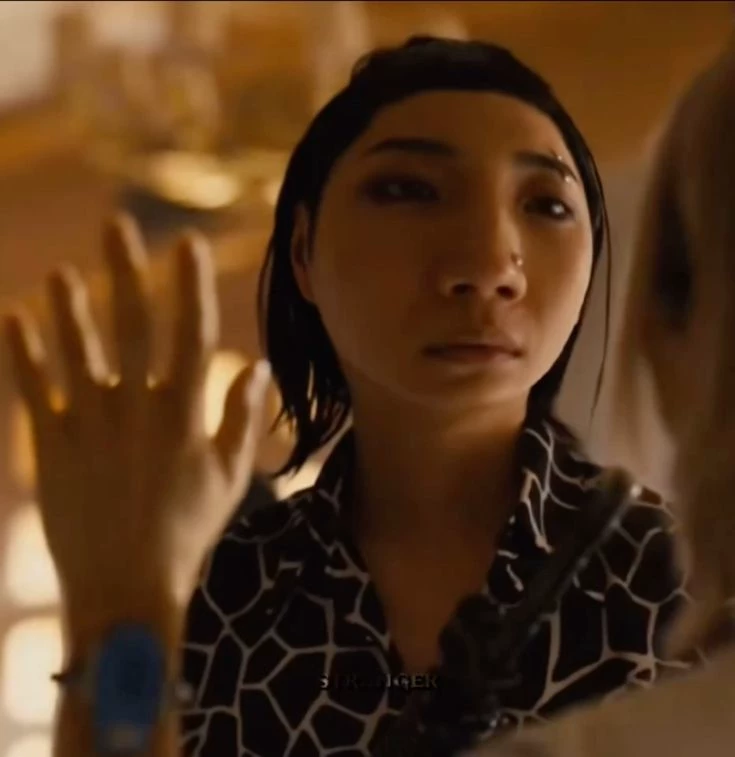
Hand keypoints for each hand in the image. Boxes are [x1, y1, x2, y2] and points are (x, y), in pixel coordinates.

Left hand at [3, 216, 270, 625]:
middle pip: (131, 326)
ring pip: (76, 350)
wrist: (126, 586)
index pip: (190, 334)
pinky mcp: (51, 445)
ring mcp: (89, 424)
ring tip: (62, 273)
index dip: (190, 286)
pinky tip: (16, 317)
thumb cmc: (188, 531)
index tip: (187, 244)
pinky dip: (25, 352)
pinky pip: (34, 389)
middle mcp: (136, 408)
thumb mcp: (228, 476)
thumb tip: (260, 367)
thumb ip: (243, 417)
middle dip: (125, 271)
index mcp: (182, 412)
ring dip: (69, 307)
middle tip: (116, 225)